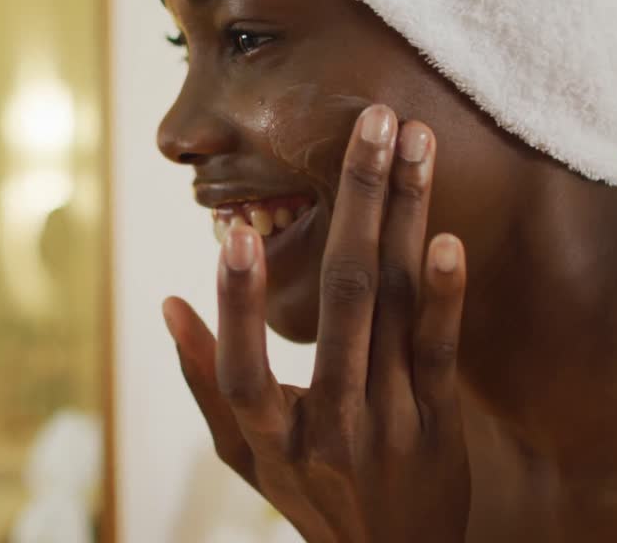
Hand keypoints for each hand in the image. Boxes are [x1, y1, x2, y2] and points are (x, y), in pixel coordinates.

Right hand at [164, 105, 470, 541]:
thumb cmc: (309, 495)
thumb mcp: (244, 456)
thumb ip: (207, 380)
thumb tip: (168, 303)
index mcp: (271, 437)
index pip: (245, 368)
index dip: (238, 301)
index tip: (236, 229)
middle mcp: (330, 425)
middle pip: (340, 303)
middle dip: (354, 201)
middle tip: (367, 120)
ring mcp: (390, 421)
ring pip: (395, 307)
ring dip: (404, 215)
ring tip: (412, 140)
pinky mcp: (440, 420)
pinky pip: (442, 351)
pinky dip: (446, 295)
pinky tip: (448, 237)